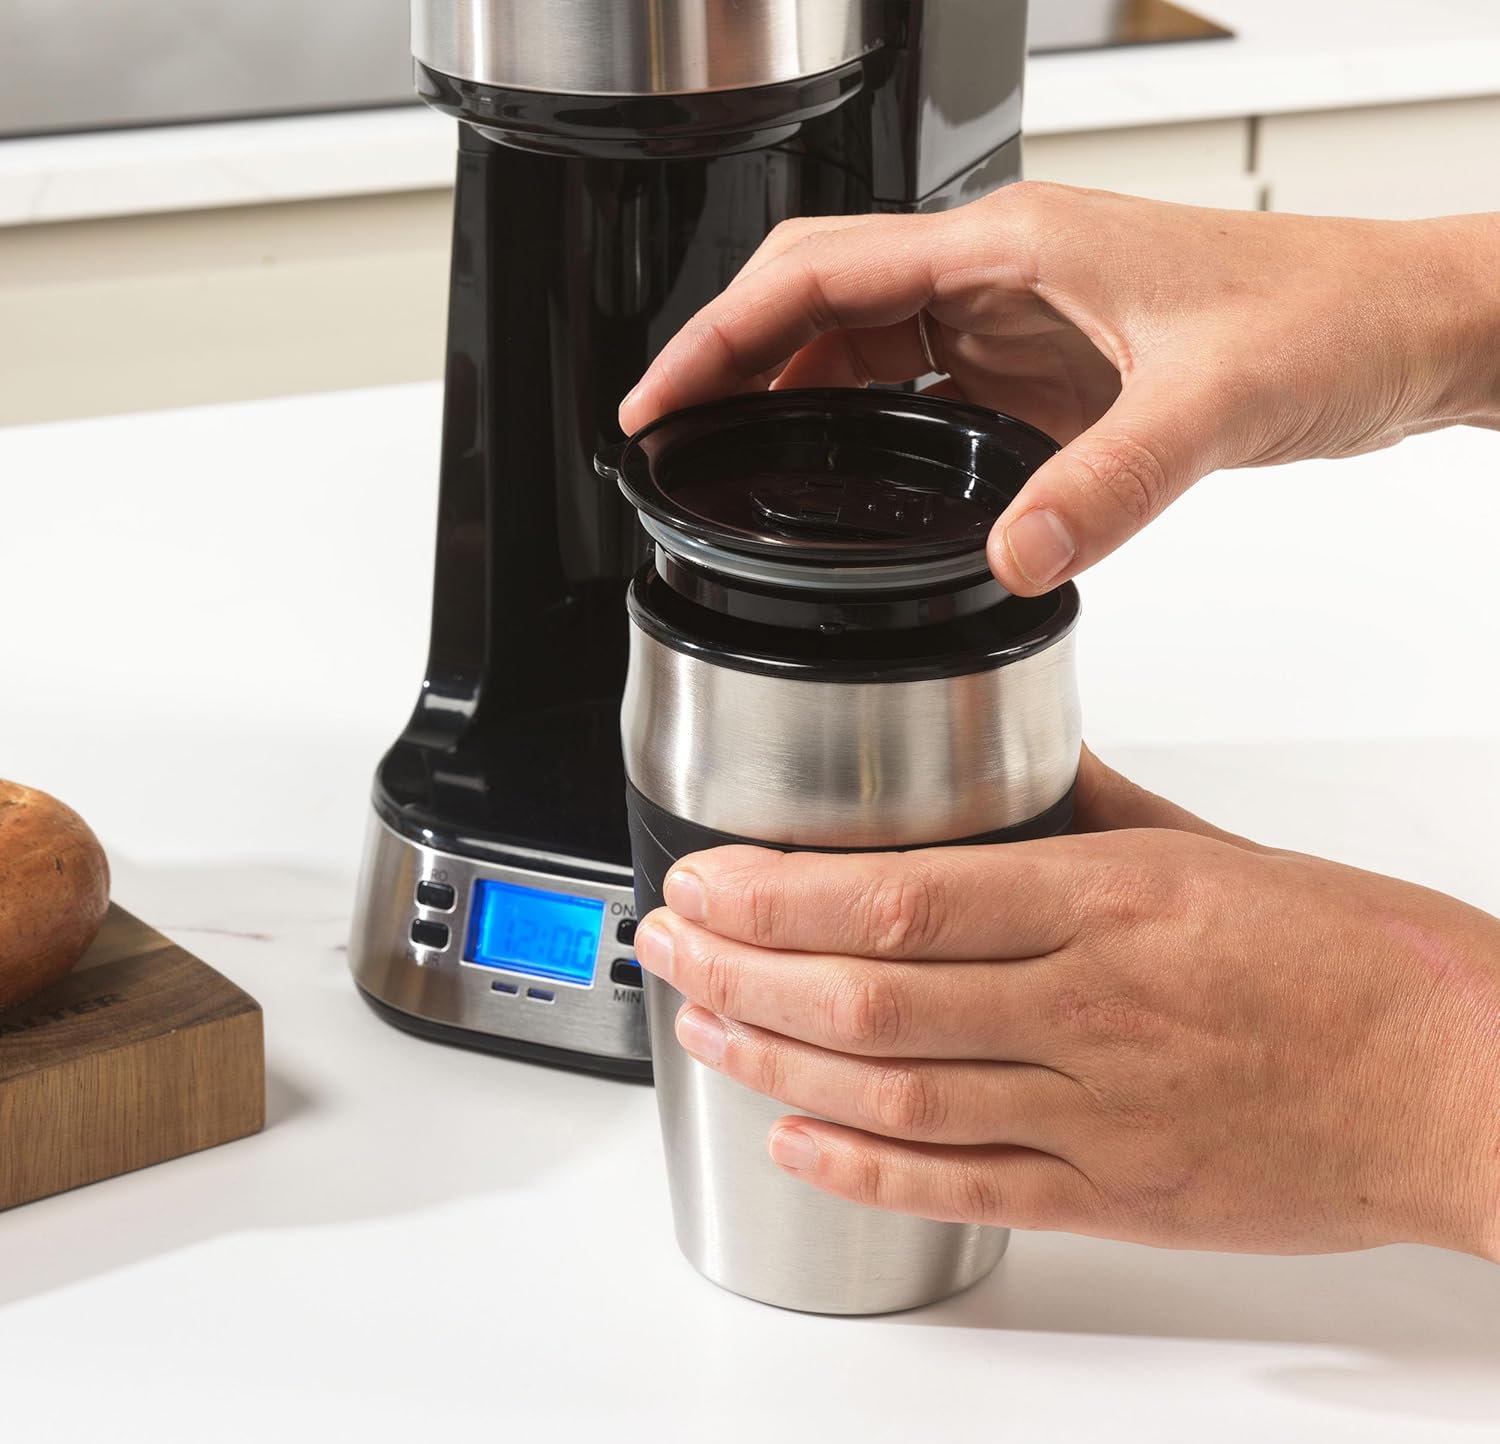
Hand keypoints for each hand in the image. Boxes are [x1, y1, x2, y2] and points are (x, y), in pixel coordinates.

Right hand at [619, 186, 1499, 593]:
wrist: (1401, 327)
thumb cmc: (1328, 316)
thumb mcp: (1213, 404)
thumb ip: (1108, 485)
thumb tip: (1010, 557)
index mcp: (1012, 246)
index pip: (817, 273)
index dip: (721, 335)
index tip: (661, 397)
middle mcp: (1002, 273)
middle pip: (818, 304)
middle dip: (734, 368)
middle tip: (677, 444)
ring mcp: (1019, 320)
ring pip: (864, 347)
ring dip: (794, 400)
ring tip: (737, 467)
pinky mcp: (1044, 367)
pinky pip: (922, 390)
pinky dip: (865, 430)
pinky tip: (851, 480)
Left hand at [632, 750, 1499, 1260]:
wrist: (1461, 1081)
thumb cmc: (1355, 958)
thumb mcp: (1210, 851)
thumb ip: (1089, 812)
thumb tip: (1005, 768)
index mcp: (1109, 903)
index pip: (899, 901)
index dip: (776, 900)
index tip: (706, 882)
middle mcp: (1088, 1009)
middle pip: (867, 1000)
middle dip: (741, 974)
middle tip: (668, 947)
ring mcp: (1096, 1113)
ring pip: (893, 1095)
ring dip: (775, 1063)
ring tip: (702, 1028)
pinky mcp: (1114, 1196)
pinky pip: (962, 1186)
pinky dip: (862, 1168)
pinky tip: (792, 1140)